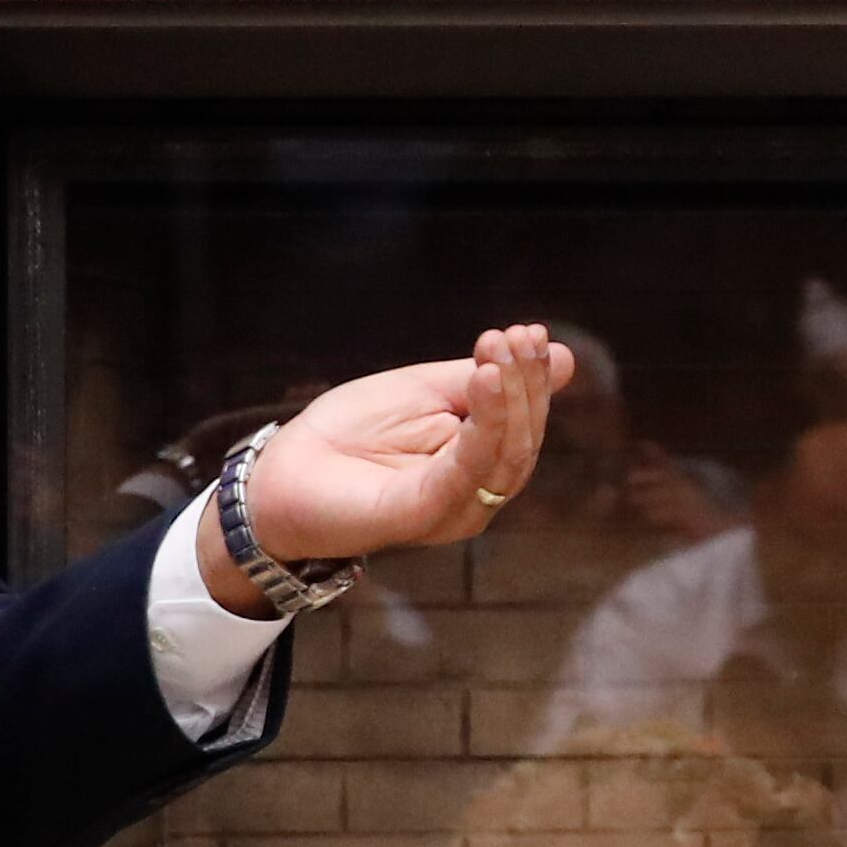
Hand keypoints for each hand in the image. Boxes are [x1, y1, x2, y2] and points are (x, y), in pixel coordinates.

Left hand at [221, 327, 563, 573]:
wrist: (284, 474)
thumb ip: (483, 379)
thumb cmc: (350, 434)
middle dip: (525, 383)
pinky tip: (486, 381)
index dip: (532, 377)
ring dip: (510, 398)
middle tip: (517, 336)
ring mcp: (453, 509)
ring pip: (505, 457)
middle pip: (523, 440)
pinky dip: (485, 426)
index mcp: (476, 463)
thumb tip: (562, 357)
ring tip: (501, 350)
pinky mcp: (423, 514)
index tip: (529, 331)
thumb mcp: (424, 391)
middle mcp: (475, 493)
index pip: (522, 422)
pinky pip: (467, 472)